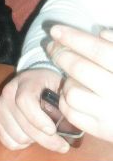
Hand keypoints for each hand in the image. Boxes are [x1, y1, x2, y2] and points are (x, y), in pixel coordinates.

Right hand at [0, 68, 69, 152]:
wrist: (32, 79)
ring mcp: (0, 105)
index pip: (25, 101)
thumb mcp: (59, 85)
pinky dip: (21, 144)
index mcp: (25, 81)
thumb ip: (64, 100)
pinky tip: (30, 134)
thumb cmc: (49, 85)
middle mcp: (8, 92)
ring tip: (43, 133)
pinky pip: (8, 141)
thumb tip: (69, 120)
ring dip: (33, 140)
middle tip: (62, 145)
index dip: (38, 119)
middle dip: (45, 139)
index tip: (53, 130)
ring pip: (18, 136)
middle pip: (23, 124)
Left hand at [47, 25, 112, 142]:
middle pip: (79, 68)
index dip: (73, 38)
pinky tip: (70, 93)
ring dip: (66, 80)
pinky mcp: (102, 130)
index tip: (55, 30)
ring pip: (72, 91)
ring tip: (70, 76)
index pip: (96, 50)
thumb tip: (100, 33)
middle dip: (60, 54)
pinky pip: (71, 113)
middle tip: (53, 47)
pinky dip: (65, 101)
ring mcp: (110, 113)